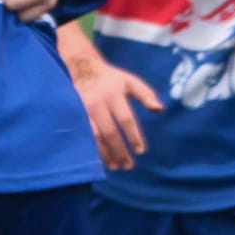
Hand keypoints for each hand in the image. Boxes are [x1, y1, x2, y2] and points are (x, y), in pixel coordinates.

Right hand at [68, 51, 163, 170]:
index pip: (126, 120)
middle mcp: (98, 103)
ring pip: (94, 137)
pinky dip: (92, 149)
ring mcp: (84, 110)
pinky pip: (83, 136)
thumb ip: (145, 94)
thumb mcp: (129, 81)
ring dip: (105, 154)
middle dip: (120, 150)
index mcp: (114, 95)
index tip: (141, 151)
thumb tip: (159, 109)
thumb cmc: (110, 78)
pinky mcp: (75, 115)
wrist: (80, 68)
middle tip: (129, 166)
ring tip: (115, 166)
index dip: (133, 136)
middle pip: (110, 132)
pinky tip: (99, 158)